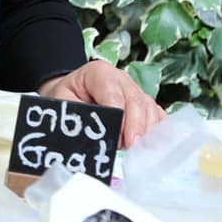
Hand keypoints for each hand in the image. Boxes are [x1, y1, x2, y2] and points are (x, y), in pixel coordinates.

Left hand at [38, 61, 165, 146]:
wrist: (70, 93)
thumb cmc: (67, 97)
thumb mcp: (63, 103)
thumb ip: (78, 116)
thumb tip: (92, 135)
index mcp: (99, 72)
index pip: (113, 93)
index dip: (118, 116)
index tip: (117, 138)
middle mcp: (121, 78)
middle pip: (136, 100)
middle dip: (136, 126)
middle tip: (132, 147)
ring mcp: (134, 90)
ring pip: (149, 108)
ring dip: (146, 130)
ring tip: (138, 149)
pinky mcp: (143, 104)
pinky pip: (158, 115)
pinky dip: (158, 130)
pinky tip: (155, 144)